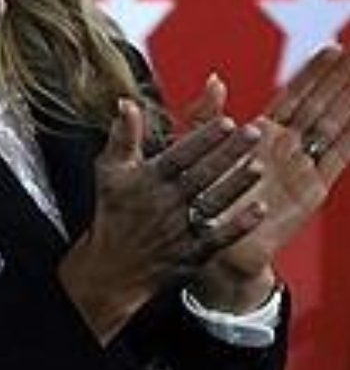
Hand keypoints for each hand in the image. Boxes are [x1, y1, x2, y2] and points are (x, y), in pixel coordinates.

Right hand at [58, 100, 264, 342]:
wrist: (112, 268)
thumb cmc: (113, 211)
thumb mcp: (110, 170)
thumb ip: (122, 136)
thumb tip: (126, 102)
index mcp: (146, 180)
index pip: (179, 155)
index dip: (202, 138)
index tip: (226, 121)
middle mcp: (164, 203)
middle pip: (202, 174)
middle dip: (229, 153)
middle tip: (255, 132)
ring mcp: (180, 230)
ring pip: (214, 203)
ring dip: (237, 185)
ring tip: (258, 166)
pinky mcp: (192, 253)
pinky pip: (219, 237)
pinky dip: (239, 224)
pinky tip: (259, 209)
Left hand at [191, 47, 349, 310]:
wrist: (214, 245)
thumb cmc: (200, 198)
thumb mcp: (196, 149)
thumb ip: (205, 115)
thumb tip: (216, 78)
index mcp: (260, 132)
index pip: (293, 94)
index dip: (313, 73)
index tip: (334, 48)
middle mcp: (285, 145)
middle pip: (320, 104)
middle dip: (340, 80)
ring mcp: (302, 166)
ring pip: (334, 126)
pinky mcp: (312, 190)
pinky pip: (338, 158)